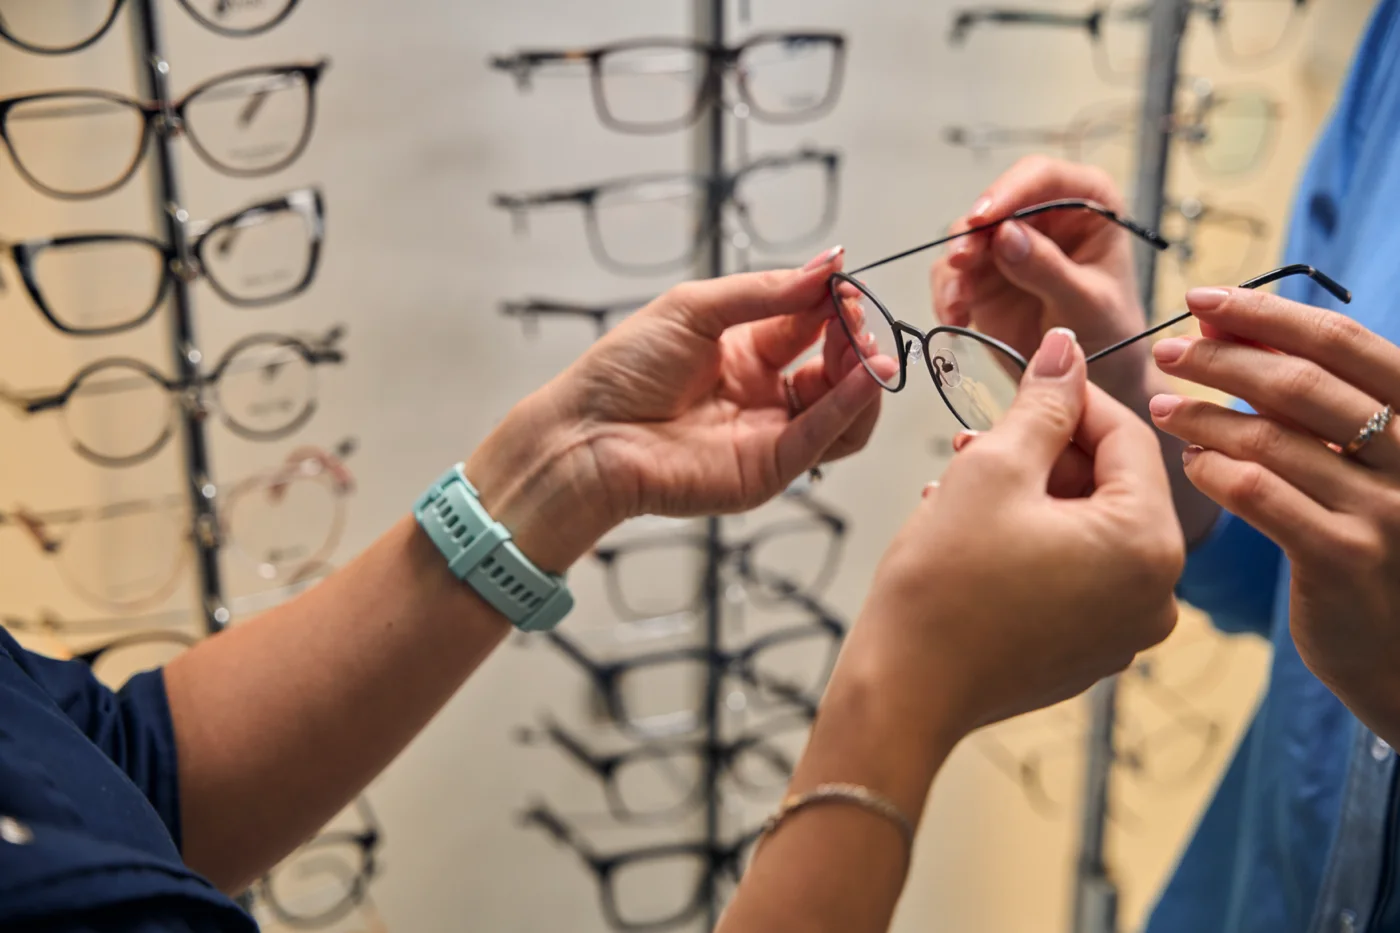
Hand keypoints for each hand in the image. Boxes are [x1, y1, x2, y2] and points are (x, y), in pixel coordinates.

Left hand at [467, 248, 884, 570]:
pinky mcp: (768, 470)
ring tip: (866, 349)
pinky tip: (863, 378)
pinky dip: (850, 407)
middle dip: (853, 338)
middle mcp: (763, 394)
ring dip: (863, 376)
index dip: (834, 305)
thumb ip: (767, 292)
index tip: (845, 286)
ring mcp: (769, 434)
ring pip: (844, 411)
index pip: (810, 324)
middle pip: (835, 367)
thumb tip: (830, 263)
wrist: (587, 433)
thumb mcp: (695, 309)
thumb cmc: (623, 371)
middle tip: (853, 318)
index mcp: (745, 351)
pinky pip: (822, 440)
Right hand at [848, 328, 1183, 735]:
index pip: (1126, 435)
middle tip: (977, 442)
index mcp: (1147, 542)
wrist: (903, 694)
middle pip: (1112, 485)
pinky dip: (1036, 544)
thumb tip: (1067, 349)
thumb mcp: (992, 470)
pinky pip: (1076, 575)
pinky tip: (976, 536)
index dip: (1070, 397)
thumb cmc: (941, 585)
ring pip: (1090, 529)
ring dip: (1034, 496)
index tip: (1023, 382)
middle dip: (1046, 452)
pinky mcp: (1092, 654)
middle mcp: (1157, 593)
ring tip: (962, 487)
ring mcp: (1126, 631)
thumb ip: (1042, 404)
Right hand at [930, 156, 1148, 400]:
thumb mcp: (1088, 304)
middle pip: (996, 204)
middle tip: (959, 261)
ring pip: (967, 238)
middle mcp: (1044, 216)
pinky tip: (956, 321)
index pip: (1043, 178)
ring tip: (957, 304)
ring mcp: (1009, 245)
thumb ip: (1048, 269)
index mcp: (1087, 204)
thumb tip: (1005, 235)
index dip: (1010, 191)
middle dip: (972, 233)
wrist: (1097, 377)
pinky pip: (952, 276)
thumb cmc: (1111, 333)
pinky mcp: (984, 276)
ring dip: (955, 269)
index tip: (983, 218)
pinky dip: (948, 296)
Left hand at [1148, 286, 1399, 740]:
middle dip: (1221, 358)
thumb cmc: (1370, 535)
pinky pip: (1260, 495)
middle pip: (1301, 383)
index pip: (1341, 341)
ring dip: (1204, 415)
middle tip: (1165, 350)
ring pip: (1271, 439)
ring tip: (1161, 408)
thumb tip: (1230, 328)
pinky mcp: (1344, 557)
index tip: (1200, 298)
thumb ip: (1312, 399)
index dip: (1265, 313)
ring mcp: (1385, 508)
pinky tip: (1191, 465)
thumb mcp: (1362, 457)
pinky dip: (1215, 471)